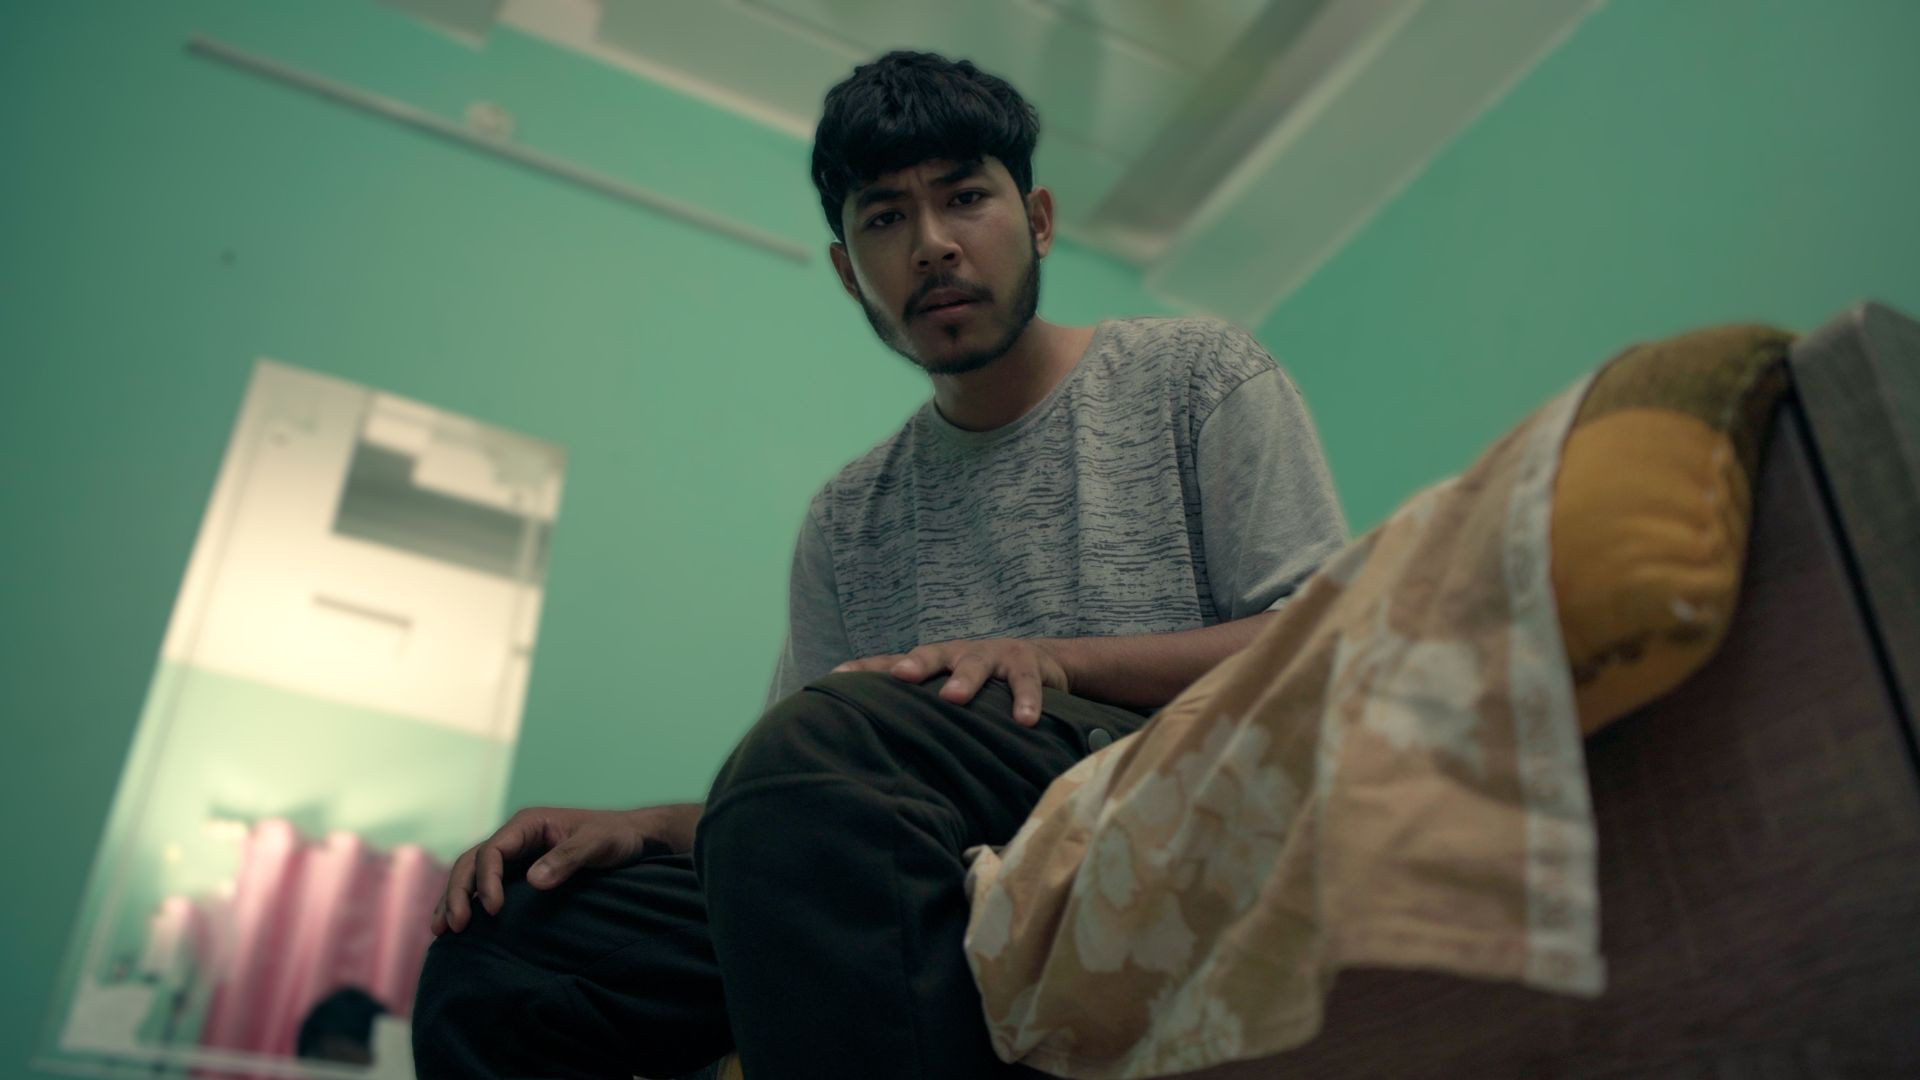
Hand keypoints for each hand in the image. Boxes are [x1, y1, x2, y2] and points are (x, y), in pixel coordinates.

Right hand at [431, 805, 658, 935]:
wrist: (634, 838)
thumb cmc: (617, 837)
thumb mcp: (598, 844)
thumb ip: (568, 858)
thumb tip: (533, 881)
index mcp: (528, 824)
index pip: (492, 851)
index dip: (486, 880)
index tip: (493, 911)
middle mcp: (516, 837)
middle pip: (472, 862)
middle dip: (458, 893)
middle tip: (453, 928)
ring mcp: (516, 855)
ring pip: (472, 874)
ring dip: (454, 900)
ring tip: (440, 931)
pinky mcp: (520, 873)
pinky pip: (486, 886)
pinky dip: (470, 903)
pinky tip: (460, 926)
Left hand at [833, 638, 1068, 726]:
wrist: (1039, 663)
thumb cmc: (980, 686)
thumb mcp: (946, 693)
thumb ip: (917, 713)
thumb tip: (873, 748)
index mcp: (931, 663)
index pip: (891, 663)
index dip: (865, 670)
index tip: (836, 678)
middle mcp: (955, 654)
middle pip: (930, 654)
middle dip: (915, 665)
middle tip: (901, 677)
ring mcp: (991, 655)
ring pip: (975, 664)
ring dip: (964, 679)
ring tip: (954, 698)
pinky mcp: (1025, 664)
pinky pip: (1023, 683)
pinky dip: (1025, 701)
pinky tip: (1025, 721)